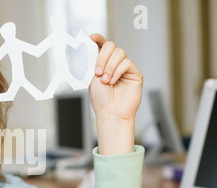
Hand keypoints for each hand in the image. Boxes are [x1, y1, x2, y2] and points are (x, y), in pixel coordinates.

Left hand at [89, 34, 143, 154]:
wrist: (110, 112)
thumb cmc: (101, 99)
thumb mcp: (92, 77)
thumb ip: (94, 61)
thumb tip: (93, 45)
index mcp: (103, 63)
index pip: (102, 46)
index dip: (98, 39)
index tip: (92, 37)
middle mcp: (114, 64)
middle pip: (111, 46)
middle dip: (102, 57)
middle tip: (97, 71)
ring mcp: (125, 67)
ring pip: (119, 53)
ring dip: (109, 66)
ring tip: (105, 81)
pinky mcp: (134, 73)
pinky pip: (126, 63)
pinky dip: (117, 71)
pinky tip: (113, 82)